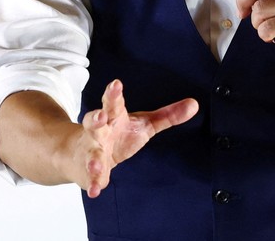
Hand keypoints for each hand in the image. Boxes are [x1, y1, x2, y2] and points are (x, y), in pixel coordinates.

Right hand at [71, 79, 197, 197]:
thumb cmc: (118, 134)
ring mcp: (92, 151)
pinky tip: (94, 191)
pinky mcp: (88, 170)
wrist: (80, 154)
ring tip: (97, 165)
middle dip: (95, 118)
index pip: (114, 102)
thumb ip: (168, 115)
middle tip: (99, 115)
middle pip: (95, 122)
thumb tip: (195, 104)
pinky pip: (90, 177)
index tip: (115, 84)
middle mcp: (99, 131)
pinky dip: (92, 183)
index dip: (113, 93)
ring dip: (94, 159)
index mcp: (114, 116)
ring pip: (92, 152)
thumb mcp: (144, 123)